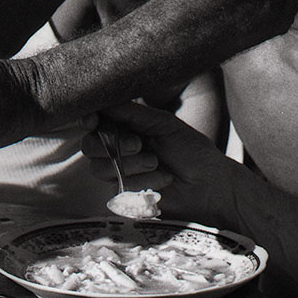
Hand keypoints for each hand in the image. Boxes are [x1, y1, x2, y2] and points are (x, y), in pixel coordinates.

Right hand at [82, 102, 247, 232]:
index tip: (93, 121)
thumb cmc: (192, 151)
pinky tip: (163, 181)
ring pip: (100, 168)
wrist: (209, 185)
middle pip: (90, 146)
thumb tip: (106, 101)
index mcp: (127, 129)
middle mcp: (119, 151)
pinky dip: (142, 182)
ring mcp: (121, 174)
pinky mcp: (126, 196)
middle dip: (113, 144)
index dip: (89, 121)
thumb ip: (133, 112)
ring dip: (130, 165)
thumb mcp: (164, 123)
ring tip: (156, 163)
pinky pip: (118, 187)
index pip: (95, 123)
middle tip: (139, 144)